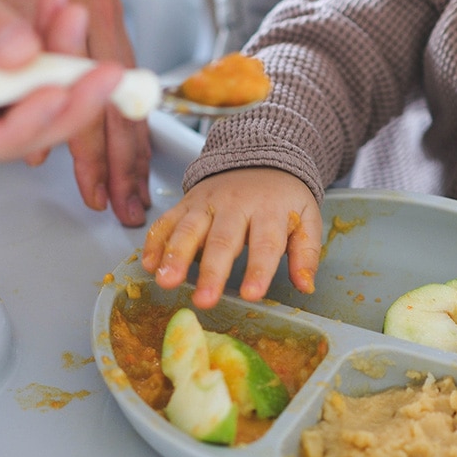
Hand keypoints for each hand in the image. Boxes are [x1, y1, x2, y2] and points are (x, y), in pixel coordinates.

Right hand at [0, 0, 123, 172]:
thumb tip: (23, 53)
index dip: (18, 129)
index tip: (59, 96)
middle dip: (58, 101)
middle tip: (103, 73)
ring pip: (11, 103)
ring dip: (54, 66)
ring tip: (70, 14)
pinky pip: (7, 73)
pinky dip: (38, 44)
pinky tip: (54, 11)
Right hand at [142, 169, 322, 307]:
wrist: (260, 157)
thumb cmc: (283, 198)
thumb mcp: (307, 219)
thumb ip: (307, 252)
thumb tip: (306, 286)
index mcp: (270, 209)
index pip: (265, 243)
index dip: (259, 269)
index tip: (252, 294)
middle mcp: (236, 205)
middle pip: (222, 240)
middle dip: (211, 271)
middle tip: (203, 300)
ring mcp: (207, 202)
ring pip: (188, 229)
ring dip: (175, 256)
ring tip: (166, 282)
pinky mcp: (186, 202)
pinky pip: (167, 221)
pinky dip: (155, 242)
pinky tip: (150, 265)